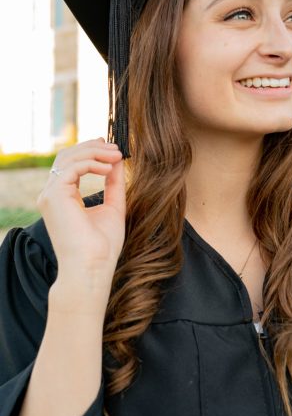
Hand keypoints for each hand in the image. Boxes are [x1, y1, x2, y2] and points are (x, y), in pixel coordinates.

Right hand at [38, 138, 125, 307]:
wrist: (92, 267)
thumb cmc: (102, 246)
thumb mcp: (113, 207)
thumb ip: (114, 183)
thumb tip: (118, 161)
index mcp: (63, 197)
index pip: (71, 164)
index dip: (91, 152)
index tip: (112, 148)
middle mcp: (52, 194)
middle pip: (67, 156)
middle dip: (93, 147)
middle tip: (116, 148)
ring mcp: (50, 195)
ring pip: (68, 158)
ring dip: (95, 152)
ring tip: (116, 155)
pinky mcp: (54, 196)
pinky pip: (72, 167)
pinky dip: (92, 163)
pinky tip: (108, 168)